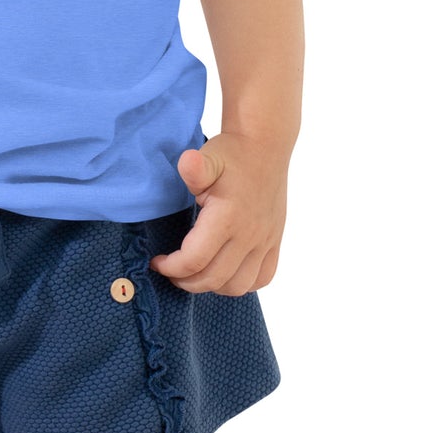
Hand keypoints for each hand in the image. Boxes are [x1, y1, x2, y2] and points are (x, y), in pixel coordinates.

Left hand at [148, 132, 287, 295]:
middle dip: (185, 281)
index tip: (157, 261)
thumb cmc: (232, 153)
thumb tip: (188, 163)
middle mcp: (249, 234)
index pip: (195, 260)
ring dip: (212, 286)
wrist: (264, 146)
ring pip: (238, 286)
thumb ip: (194, 167)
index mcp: (228, 217)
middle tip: (171, 271)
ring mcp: (265, 241)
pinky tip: (225, 272)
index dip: (171, 267)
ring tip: (195, 274)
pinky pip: (262, 278)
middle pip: (213, 278)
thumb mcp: (209, 156)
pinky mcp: (274, 241)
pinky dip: (241, 283)